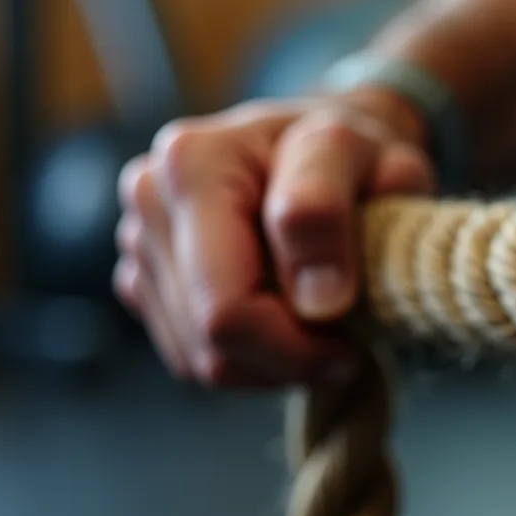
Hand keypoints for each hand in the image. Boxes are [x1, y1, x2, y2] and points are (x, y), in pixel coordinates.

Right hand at [114, 90, 434, 385]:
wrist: (332, 150)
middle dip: (284, 359)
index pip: (230, 307)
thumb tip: (315, 302)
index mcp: (195, 163)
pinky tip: (284, 322)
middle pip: (208, 340)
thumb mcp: (377, 160)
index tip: (354, 328)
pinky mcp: (142, 278)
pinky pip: (188, 358)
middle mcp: (151, 197)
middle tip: (343, 344)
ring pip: (198, 359)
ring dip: (269, 364)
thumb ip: (331, 215)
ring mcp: (139, 241)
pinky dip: (244, 360)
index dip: (303, 340)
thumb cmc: (360, 157)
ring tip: (320, 328)